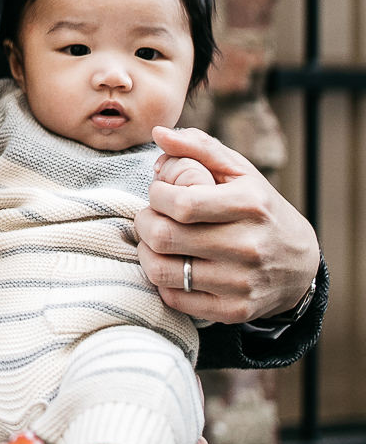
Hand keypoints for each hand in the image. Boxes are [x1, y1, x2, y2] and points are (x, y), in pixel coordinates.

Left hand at [135, 126, 320, 324]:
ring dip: (147, 252)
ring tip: (156, 241)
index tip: (159, 192)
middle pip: (164, 237)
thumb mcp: (239, 171)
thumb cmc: (259, 208)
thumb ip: (198, 148)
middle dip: (144, 222)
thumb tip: (158, 134)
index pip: (181, 203)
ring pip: (162, 271)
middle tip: (151, 217)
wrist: (299, 265)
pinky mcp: (234, 310)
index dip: (156, 195)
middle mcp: (248, 245)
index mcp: (249, 205)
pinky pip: (175, 299)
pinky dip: (163, 281)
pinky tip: (173, 265)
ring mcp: (242, 282)